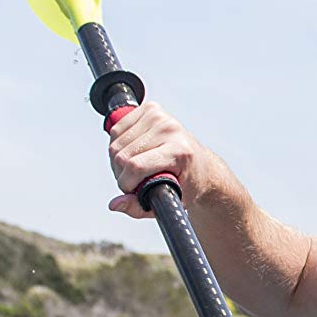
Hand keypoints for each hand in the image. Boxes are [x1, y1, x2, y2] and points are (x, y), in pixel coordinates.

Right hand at [105, 103, 232, 218]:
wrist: (201, 165)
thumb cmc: (187, 184)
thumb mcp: (168, 202)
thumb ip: (138, 207)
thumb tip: (115, 204)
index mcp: (179, 152)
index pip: (136, 166)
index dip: (126, 183)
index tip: (132, 191)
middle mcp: (170, 130)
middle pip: (122, 156)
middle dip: (121, 174)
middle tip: (135, 180)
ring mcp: (160, 117)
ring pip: (115, 144)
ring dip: (118, 161)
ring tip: (135, 167)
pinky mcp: (150, 109)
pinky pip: (116, 130)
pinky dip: (118, 145)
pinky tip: (133, 151)